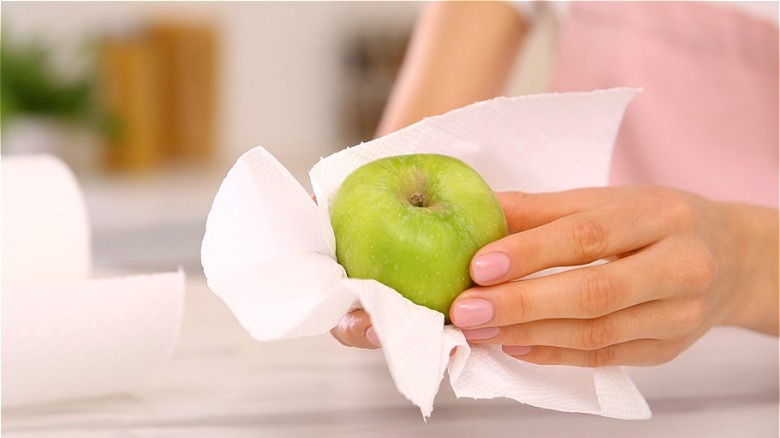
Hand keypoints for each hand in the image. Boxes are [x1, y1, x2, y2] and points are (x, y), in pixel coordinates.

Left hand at [454, 187, 778, 366]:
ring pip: (597, 333)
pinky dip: (553, 354)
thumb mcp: (609, 200)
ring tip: (477, 330)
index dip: (531, 253)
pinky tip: (513, 345)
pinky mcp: (667, 349)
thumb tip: (479, 212)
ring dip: (528, 334)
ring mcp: (679, 315)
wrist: (729, 258)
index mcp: (661, 215)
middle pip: (595, 292)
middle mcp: (681, 266)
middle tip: (466, 309)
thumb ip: (543, 209)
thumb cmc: (657, 223)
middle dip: (522, 304)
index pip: (589, 235)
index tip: (479, 266)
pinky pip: (604, 358)